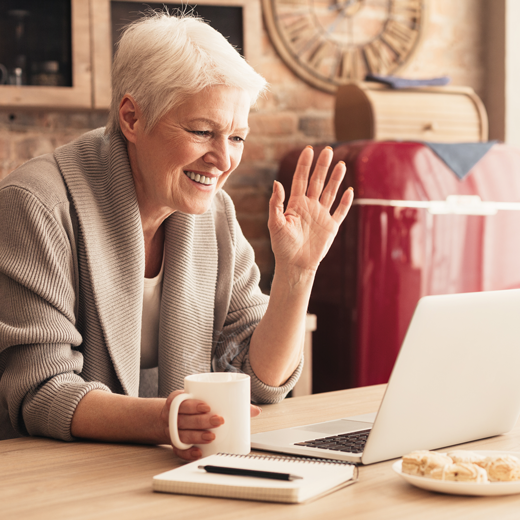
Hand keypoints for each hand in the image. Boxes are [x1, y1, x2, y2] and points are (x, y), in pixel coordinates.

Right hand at [160, 390, 261, 460]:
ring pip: (182, 435)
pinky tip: (199, 452)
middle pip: (184, 419)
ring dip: (197, 436)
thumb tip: (255, 410)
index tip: (208, 407)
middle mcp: (171, 416)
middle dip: (201, 421)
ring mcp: (171, 431)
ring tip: (211, 437)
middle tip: (218, 421)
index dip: (193, 405)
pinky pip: (178, 451)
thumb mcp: (202, 398)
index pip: (183, 402)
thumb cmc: (190, 407)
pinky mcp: (174, 444)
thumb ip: (227, 401)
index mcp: (177, 400)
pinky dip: (188, 453)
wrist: (167, 417)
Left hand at [268, 146, 353, 274]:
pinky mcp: (331, 227)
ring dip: (336, 179)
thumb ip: (276, 204)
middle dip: (322, 166)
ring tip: (341, 165)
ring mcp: (321, 216)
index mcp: (295, 204)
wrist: (295, 265)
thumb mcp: (275, 224)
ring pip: (330, 193)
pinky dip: (345, 202)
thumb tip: (276, 183)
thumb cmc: (282, 246)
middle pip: (317, 182)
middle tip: (328, 150)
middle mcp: (309, 206)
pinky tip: (350, 191)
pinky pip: (340, 212)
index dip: (304, 165)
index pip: (300, 179)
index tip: (308, 150)